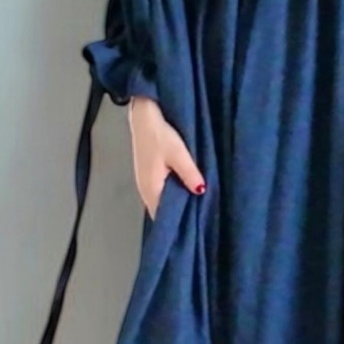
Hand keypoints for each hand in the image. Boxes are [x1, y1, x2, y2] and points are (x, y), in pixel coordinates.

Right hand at [127, 96, 204, 218]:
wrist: (143, 116)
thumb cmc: (158, 133)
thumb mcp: (178, 153)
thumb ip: (189, 173)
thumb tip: (200, 191)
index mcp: (151, 188)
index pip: (162, 218)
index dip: (177, 224)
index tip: (194, 227)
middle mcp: (145, 190)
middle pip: (162, 212)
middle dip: (179, 216)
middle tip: (200, 219)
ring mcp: (145, 183)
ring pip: (161, 202)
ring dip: (176, 205)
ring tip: (196, 208)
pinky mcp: (148, 176)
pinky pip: (160, 192)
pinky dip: (172, 195)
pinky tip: (185, 192)